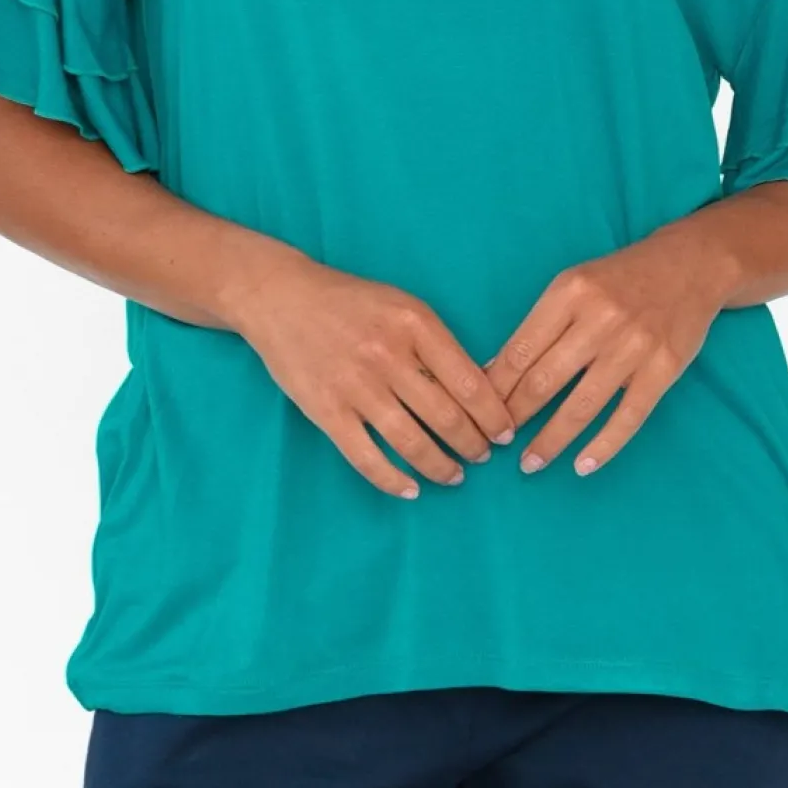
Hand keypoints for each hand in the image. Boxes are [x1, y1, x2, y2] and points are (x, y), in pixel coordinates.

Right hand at [236, 254, 517, 499]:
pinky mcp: (326, 411)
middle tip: (483, 456)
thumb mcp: (402, 305)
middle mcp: (389, 355)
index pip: (470, 381)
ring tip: (455, 476)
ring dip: (441, 467)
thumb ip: (436, 343)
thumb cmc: (351, 300)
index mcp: (415, 324)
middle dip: (474, 445)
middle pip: (447, 417)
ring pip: (412, 442)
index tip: (506, 433)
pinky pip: (366, 457)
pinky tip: (411, 489)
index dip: (494, 415)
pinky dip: (393, 480)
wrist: (282, 297)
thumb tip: (478, 388)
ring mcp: (356, 386)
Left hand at [481, 234, 726, 478]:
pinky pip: (628, 416)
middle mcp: (599, 319)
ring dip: (551, 440)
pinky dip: (603, 446)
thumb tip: (496, 370)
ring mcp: (633, 346)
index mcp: (569, 292)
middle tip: (495, 443)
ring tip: (530, 463)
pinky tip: (582, 465)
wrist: (690, 265)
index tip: (480, 412)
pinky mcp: (663, 369)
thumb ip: (540, 324)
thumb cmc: (621, 278)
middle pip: (545, 379)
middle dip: (515, 417)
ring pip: (582, 405)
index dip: (496, 387)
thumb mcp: (574, 284)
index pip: (521, 349)